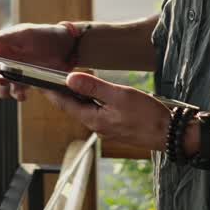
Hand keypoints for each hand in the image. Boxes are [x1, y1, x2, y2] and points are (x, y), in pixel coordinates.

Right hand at [0, 23, 73, 101]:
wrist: (69, 48)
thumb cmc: (46, 35)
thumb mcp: (25, 34)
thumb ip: (4, 38)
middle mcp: (2, 59)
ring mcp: (12, 71)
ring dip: (0, 92)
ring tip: (9, 92)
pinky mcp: (24, 81)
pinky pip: (14, 91)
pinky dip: (16, 95)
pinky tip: (22, 95)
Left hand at [42, 72, 181, 153]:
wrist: (170, 133)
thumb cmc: (148, 115)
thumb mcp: (119, 95)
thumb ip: (94, 87)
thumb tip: (70, 79)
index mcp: (93, 120)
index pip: (64, 104)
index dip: (50, 90)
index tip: (38, 80)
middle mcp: (96, 125)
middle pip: (72, 106)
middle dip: (61, 92)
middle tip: (49, 76)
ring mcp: (106, 126)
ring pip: (85, 108)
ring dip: (76, 95)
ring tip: (67, 80)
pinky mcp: (115, 125)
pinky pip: (96, 110)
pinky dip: (91, 99)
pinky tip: (93, 90)